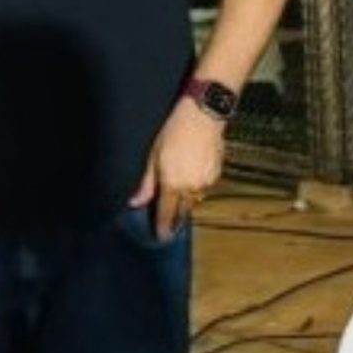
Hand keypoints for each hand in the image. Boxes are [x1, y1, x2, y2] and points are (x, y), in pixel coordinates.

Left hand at [132, 97, 224, 237]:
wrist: (203, 115)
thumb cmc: (174, 132)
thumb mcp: (154, 156)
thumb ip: (147, 184)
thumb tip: (135, 203)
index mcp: (173, 185)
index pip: (167, 214)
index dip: (163, 227)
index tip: (160, 237)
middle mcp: (192, 188)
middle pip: (183, 212)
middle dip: (175, 217)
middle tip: (168, 221)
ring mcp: (206, 182)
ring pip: (194, 200)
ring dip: (185, 201)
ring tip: (178, 192)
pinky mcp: (217, 175)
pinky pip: (204, 188)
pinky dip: (196, 187)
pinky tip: (191, 175)